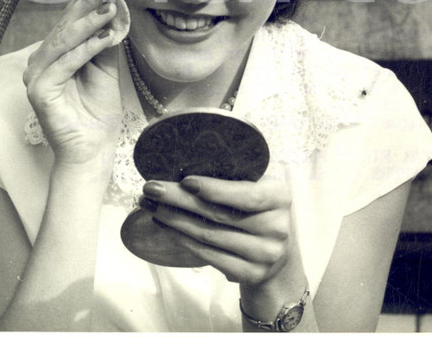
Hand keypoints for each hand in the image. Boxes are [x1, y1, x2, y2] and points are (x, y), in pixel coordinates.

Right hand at [23, 0, 123, 167]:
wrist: (94, 147)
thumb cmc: (98, 109)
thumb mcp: (107, 67)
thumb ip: (105, 40)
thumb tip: (114, 9)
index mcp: (54, 54)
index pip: (69, 21)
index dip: (85, 0)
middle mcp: (41, 61)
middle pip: (64, 26)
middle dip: (87, 5)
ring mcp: (36, 75)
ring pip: (63, 41)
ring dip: (89, 23)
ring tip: (111, 10)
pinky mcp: (38, 90)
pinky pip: (64, 63)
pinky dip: (86, 49)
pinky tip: (105, 37)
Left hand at [141, 169, 292, 284]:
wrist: (278, 253)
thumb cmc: (260, 208)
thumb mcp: (260, 185)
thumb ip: (237, 175)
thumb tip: (188, 159)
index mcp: (280, 197)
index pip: (247, 195)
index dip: (215, 189)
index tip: (185, 181)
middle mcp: (276, 228)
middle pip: (218, 215)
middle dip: (179, 200)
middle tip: (151, 188)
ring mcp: (263, 254)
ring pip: (208, 236)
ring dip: (174, 220)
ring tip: (151, 206)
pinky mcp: (249, 273)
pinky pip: (208, 256)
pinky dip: (182, 240)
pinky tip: (166, 226)